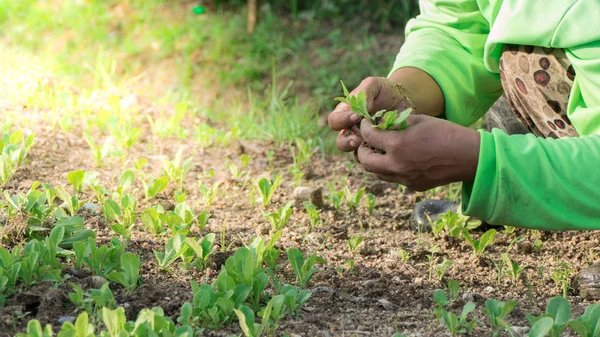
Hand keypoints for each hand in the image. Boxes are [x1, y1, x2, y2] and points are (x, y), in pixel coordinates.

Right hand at [328, 77, 415, 151]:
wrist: (403, 101)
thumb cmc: (384, 91)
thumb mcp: (374, 84)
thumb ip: (365, 92)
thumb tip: (359, 110)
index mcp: (345, 114)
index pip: (335, 121)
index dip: (342, 120)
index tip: (356, 116)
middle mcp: (350, 130)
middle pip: (340, 142)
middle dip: (347, 142)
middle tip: (358, 139)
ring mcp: (363, 141)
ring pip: (354, 153)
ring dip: (361, 153)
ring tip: (371, 146)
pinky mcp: (376, 148)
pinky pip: (372, 158)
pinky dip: (376, 156)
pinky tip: (385, 150)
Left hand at [356, 115, 479, 190]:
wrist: (469, 157)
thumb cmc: (446, 133)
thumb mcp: (419, 120)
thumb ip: (396, 122)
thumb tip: (380, 123)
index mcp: (398, 145)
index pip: (369, 136)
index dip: (364, 128)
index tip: (365, 124)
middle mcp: (397, 165)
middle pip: (365, 161)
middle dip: (362, 148)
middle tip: (366, 140)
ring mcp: (404, 178)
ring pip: (376, 173)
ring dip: (372, 161)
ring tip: (378, 150)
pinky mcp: (412, 185)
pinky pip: (391, 178)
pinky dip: (387, 169)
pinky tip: (394, 158)